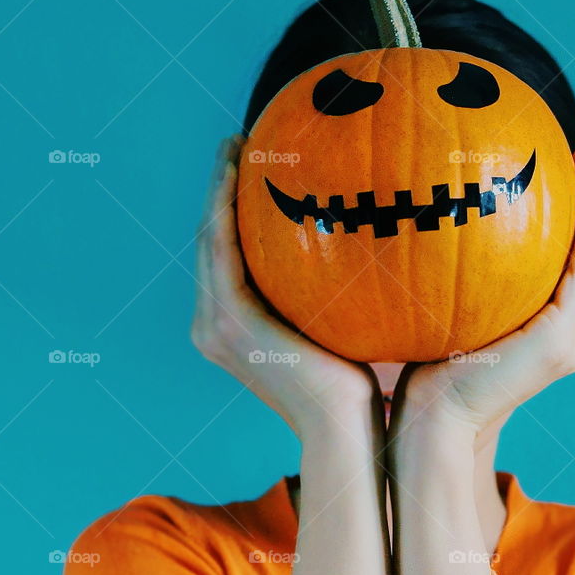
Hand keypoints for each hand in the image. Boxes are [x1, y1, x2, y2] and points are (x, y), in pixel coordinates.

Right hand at [192, 134, 381, 439]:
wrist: (345, 430)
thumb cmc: (358, 393)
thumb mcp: (339, 331)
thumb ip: (332, 296)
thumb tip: (367, 250)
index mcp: (232, 330)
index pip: (225, 259)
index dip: (230, 210)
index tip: (252, 169)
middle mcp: (213, 327)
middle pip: (209, 243)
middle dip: (218, 189)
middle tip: (238, 144)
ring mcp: (214, 326)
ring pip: (208, 238)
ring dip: (217, 188)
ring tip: (235, 145)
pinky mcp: (227, 321)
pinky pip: (220, 249)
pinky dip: (224, 207)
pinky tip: (241, 170)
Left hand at [388, 144, 574, 442]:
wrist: (433, 423)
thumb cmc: (424, 378)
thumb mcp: (448, 320)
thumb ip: (458, 287)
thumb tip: (429, 232)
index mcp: (548, 338)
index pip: (571, 272)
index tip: (562, 176)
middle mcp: (569, 340)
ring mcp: (570, 342)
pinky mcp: (560, 340)